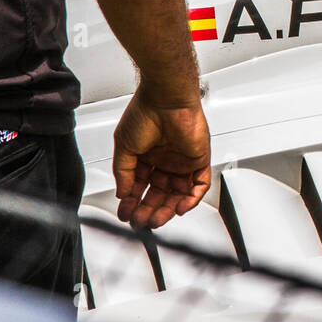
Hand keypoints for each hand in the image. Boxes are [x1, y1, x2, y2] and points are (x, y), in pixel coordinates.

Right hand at [113, 84, 210, 228]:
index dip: (133, 201)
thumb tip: (122, 193)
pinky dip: (191, 199)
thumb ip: (124, 172)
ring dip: (168, 209)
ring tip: (156, 220)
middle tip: (141, 222)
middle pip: (159, 193)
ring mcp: (182, 161)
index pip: (141, 186)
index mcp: (146, 156)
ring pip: (178, 193)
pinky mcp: (199, 159)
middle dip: (149, 209)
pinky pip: (199, 184)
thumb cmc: (145, 113)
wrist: (166, 99)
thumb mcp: (124, 147)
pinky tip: (179, 208)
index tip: (126, 213)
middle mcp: (165, 160)